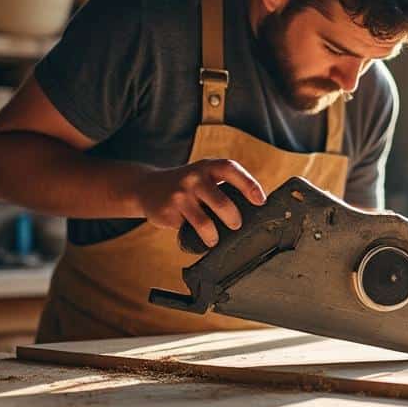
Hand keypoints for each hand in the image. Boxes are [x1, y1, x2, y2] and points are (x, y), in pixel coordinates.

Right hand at [133, 159, 265, 246]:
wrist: (147, 186)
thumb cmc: (188, 184)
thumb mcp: (204, 175)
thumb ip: (225, 186)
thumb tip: (256, 210)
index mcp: (208, 167)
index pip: (232, 170)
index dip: (249, 185)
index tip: (261, 201)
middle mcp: (194, 178)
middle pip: (222, 203)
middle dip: (234, 219)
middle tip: (235, 225)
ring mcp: (180, 195)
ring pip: (205, 223)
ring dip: (214, 237)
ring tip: (214, 239)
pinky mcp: (168, 212)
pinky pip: (189, 231)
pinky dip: (196, 238)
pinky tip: (197, 237)